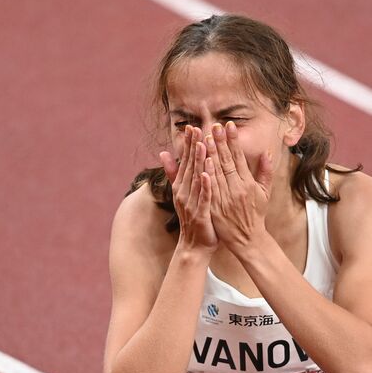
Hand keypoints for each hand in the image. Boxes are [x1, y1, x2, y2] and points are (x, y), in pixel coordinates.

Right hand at [160, 126, 216, 253]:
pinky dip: (205, 185)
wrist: (194, 246)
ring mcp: (191, 204)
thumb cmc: (193, 218)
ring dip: (199, 162)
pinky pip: (203, 197)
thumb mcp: (182, 193)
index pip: (185, 161)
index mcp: (181, 187)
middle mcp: (184, 193)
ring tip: (203, 145)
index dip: (188, 144)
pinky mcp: (200, 214)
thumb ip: (174, 173)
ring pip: (196, 179)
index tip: (191, 127)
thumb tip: (163, 153)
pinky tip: (208, 173)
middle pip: (189, 166)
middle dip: (193, 147)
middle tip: (197, 128)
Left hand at [201, 122, 275, 252]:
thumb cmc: (255, 215)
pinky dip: (207, 175)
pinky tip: (202, 163)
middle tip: (214, 125)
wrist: (248, 240)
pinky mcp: (216, 208)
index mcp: (249, 184)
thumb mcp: (264, 194)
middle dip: (220, 142)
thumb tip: (267, 154)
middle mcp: (238, 189)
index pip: (240, 157)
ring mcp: (226, 199)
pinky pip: (210, 189)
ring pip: (217, 173)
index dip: (233, 141)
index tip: (229, 125)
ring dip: (211, 154)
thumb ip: (265, 173)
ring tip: (205, 138)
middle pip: (227, 162)